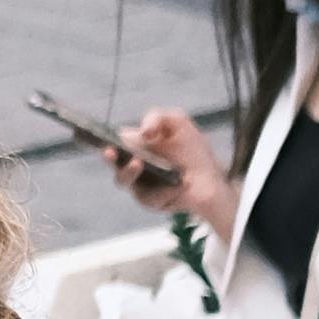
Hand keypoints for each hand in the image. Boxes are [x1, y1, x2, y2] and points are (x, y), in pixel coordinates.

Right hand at [110, 101, 234, 233]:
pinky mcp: (150, 201)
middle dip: (109, 158)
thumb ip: (157, 117)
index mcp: (135, 146)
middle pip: (113, 163)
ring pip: (124, 181)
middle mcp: (132, 166)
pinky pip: (149, 197)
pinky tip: (181, 183)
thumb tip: (142, 133)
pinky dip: (165, 189)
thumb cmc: (192, 149)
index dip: (107, 142)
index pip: (114, 143)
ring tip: (139, 163)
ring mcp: (139, 185)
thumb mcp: (177, 123)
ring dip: (130, 172)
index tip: (107, 141)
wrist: (211, 177)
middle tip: (111, 152)